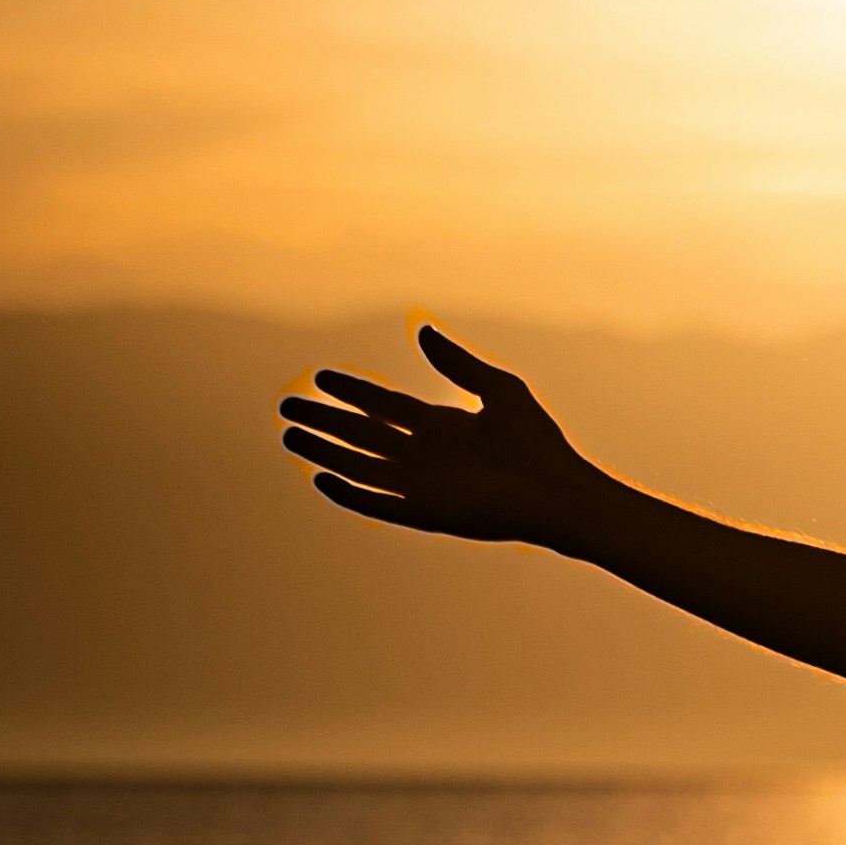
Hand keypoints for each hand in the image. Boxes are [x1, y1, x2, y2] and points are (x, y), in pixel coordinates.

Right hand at [277, 327, 593, 543]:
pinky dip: (350, 493)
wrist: (559, 490)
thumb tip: (421, 331)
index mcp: (440, 426)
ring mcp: (423, 485)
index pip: (383, 405)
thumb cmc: (538, 443)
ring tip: (290, 436)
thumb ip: (457, 363)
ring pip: (360, 467)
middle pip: (362, 435)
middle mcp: (425, 455)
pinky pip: (378, 504)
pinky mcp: (426, 513)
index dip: (352, 392)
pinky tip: (321, 478)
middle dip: (325, 421)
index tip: (320, 377)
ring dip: (325, 452)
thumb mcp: (498, 390)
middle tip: (287, 406)